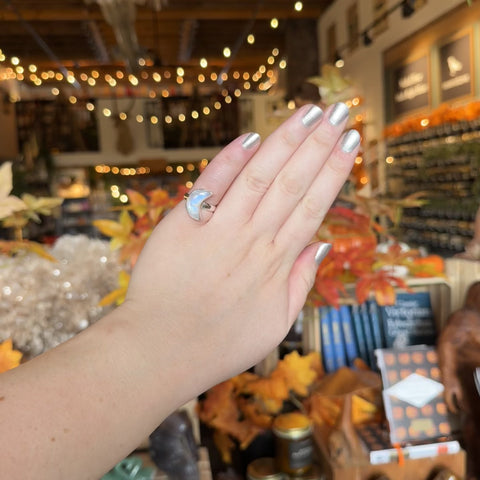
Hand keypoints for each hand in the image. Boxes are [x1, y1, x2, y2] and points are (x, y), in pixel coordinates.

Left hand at [124, 102, 358, 395]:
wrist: (162, 351)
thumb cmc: (220, 344)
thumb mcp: (275, 324)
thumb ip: (301, 283)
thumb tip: (323, 246)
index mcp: (277, 263)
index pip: (313, 206)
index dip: (334, 172)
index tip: (351, 143)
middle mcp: (253, 239)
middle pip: (292, 183)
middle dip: (318, 144)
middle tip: (340, 111)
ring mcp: (219, 230)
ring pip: (259, 177)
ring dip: (285, 142)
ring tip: (309, 113)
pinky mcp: (183, 225)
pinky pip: (210, 186)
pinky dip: (229, 161)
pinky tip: (250, 138)